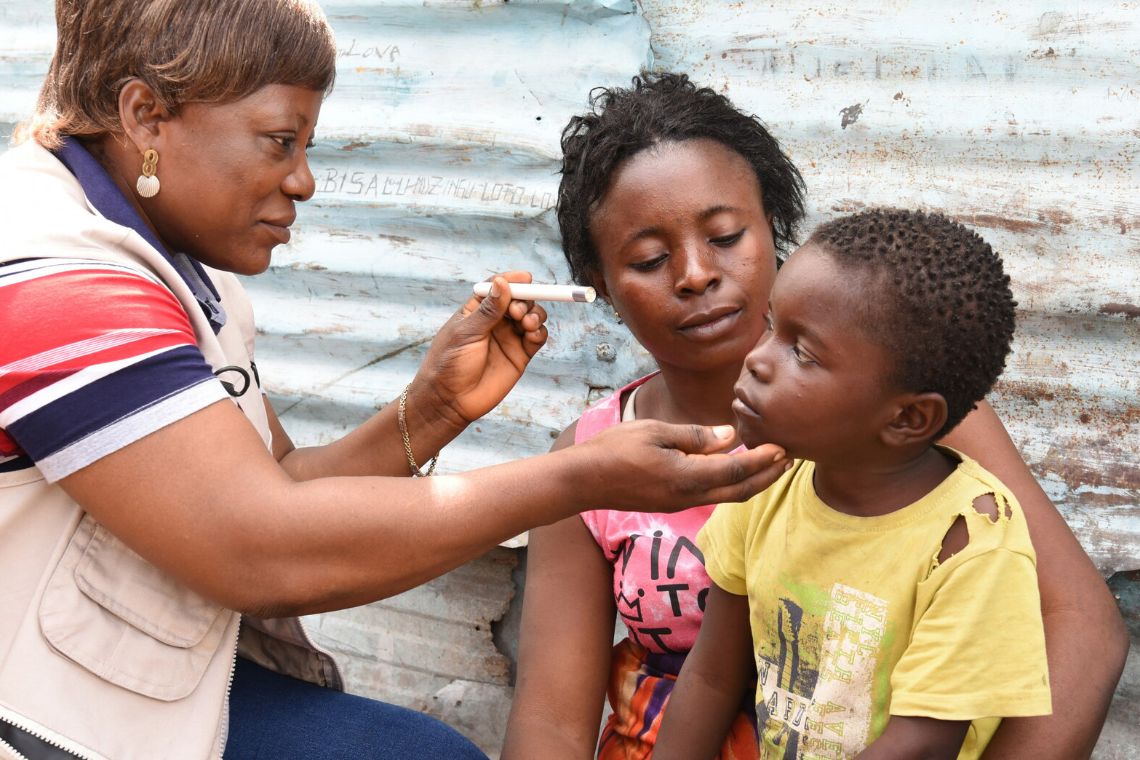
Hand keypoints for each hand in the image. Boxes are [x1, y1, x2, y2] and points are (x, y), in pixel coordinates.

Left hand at [414, 272, 548, 425]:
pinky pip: (537, 338)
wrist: (450, 401)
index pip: (498, 287)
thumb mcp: (465, 333)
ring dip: (535, 314)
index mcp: (477, 309)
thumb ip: (487, 310)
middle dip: (525, 299)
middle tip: (518, 311)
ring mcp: (509, 337)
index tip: (526, 278)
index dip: (513, 281)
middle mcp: (495, 321)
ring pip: (531, 316)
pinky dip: (540, 332)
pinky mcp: (520, 355)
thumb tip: (502, 283)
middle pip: (519, 299)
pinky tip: (533, 334)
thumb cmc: (449, 364)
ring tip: (527, 323)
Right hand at [576, 420, 789, 511]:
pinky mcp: (670, 502)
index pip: (736, 472)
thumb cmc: (613, 450)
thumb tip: (728, 437)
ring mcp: (679, 503)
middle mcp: (687, 497)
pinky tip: (733, 468)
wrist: (582, 481)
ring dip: (751, 482)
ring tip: (770, 463)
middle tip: (789, 459)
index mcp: (686, 478)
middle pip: (739, 493)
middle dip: (767, 477)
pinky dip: (730, 483)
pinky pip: (709, 495)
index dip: (763, 461)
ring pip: (726, 497)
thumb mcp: (655, 431)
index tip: (783, 447)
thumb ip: (694, 436)